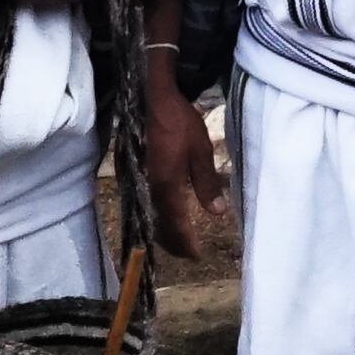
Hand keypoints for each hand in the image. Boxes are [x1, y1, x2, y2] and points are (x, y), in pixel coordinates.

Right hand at [141, 61, 226, 262]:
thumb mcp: (201, 150)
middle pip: (160, 225)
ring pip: (152, 215)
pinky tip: (167, 215)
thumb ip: (208, 182)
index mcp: (167, 184)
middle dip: (174, 242)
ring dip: (165, 231)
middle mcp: (150, 187)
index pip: (176, 223)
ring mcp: (140, 180)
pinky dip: (158, 216)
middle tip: (190, 254)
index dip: (186, 242)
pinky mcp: (137, 172)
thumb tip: (217, 213)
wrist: (151, 99)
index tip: (197, 255)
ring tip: (180, 240)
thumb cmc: (179, 122)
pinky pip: (147, 203)